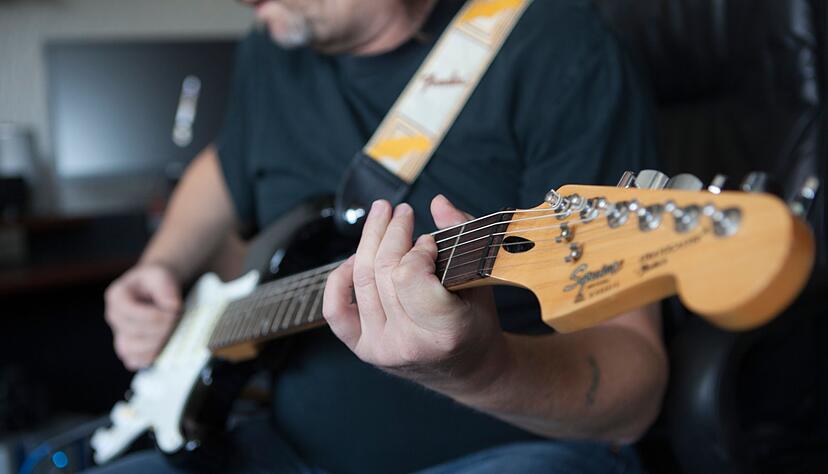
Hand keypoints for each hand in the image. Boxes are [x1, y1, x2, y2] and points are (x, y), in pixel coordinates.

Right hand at [104, 264, 181, 369]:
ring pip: (130, 350)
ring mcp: (119, 334)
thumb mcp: (161, 274)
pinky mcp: (128, 348)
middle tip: (177, 322)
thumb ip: (165, 287)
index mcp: (116, 297)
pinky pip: (133, 361)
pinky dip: (149, 357)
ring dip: (155, 345)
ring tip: (171, 333)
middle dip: (160, 330)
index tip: (174, 312)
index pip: (130, 312)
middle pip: (132, 333)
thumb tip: (172, 307)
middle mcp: (114, 317)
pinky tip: (163, 347)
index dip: (154, 316)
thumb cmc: (156, 282)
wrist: (156, 290)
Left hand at [323, 195, 508, 390]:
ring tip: (383, 218)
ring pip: (362, 280)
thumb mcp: (481, 279)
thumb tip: (438, 202)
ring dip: (370, 240)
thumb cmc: (476, 322)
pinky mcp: (364, 349)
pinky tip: (354, 258)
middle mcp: (408, 344)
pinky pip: (336, 309)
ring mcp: (382, 348)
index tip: (431, 241)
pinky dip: (338, 279)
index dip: (418, 249)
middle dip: (393, 231)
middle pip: (383, 271)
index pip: (410, 275)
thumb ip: (462, 236)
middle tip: (402, 211)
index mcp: (445, 331)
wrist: (467, 369)